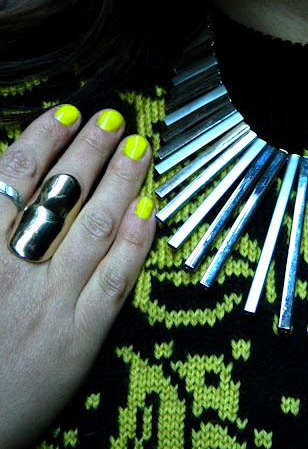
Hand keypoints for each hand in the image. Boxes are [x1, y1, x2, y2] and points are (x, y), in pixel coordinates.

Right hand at [0, 106, 155, 448]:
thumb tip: (3, 191)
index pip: (13, 180)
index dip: (43, 140)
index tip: (66, 113)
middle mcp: (16, 269)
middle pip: (62, 194)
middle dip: (90, 150)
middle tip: (114, 117)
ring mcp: (56, 300)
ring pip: (97, 226)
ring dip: (121, 181)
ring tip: (139, 147)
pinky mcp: (84, 334)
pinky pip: (118, 279)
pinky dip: (138, 242)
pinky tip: (152, 210)